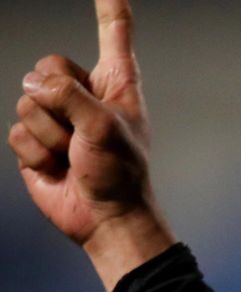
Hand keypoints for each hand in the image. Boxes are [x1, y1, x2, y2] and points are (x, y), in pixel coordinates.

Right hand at [10, 0, 173, 283]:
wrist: (106, 219)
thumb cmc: (121, 175)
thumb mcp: (104, 127)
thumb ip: (69, 95)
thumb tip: (35, 89)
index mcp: (116, 86)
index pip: (113, 36)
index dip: (110, 9)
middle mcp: (85, 95)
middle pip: (48, 67)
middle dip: (58, 100)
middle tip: (81, 135)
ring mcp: (58, 117)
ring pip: (28, 101)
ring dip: (51, 134)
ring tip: (74, 156)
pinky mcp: (35, 141)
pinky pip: (17, 131)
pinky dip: (37, 152)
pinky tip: (58, 167)